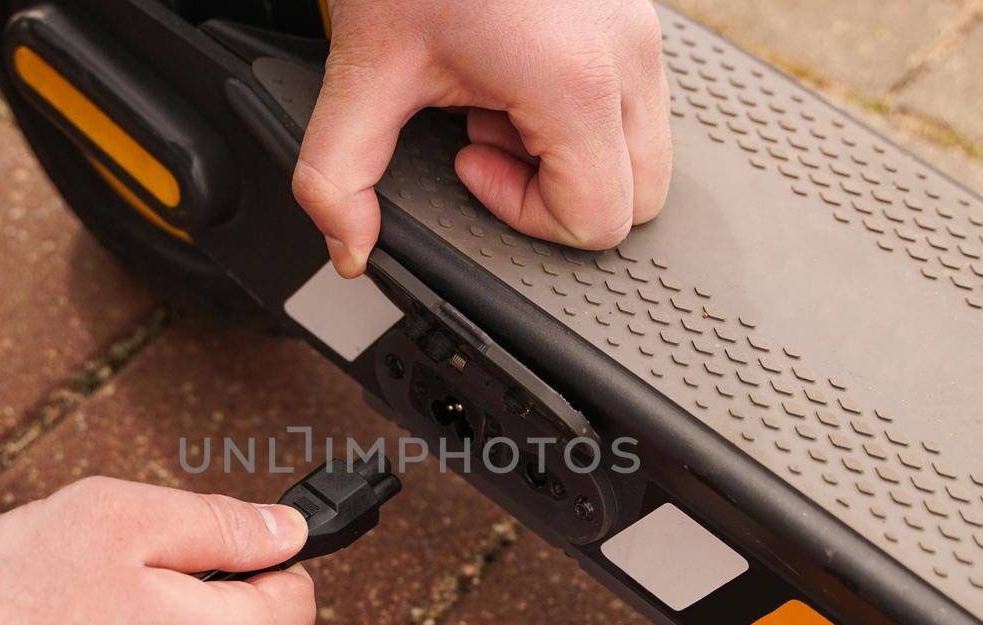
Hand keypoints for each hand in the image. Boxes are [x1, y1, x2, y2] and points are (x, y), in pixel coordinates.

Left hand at [293, 0, 671, 276]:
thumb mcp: (366, 68)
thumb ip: (340, 174)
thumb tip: (350, 244)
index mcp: (576, 81)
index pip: (598, 219)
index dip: (525, 213)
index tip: (472, 160)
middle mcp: (627, 56)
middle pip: (640, 196)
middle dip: (558, 189)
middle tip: (488, 136)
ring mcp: (641, 29)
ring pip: (643, 148)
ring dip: (569, 148)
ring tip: (499, 96)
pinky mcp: (636, 12)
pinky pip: (634, 99)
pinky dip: (580, 108)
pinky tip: (518, 67)